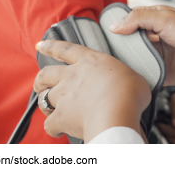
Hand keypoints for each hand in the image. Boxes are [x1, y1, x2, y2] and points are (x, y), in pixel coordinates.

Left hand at [33, 41, 150, 142]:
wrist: (116, 114)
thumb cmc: (128, 94)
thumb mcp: (133, 77)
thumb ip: (124, 79)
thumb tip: (129, 87)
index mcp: (90, 61)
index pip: (66, 49)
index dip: (51, 46)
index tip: (41, 45)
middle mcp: (72, 76)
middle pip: (46, 73)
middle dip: (41, 79)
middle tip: (41, 83)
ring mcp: (64, 96)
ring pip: (43, 97)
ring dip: (44, 103)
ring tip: (48, 108)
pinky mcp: (61, 117)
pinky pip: (50, 124)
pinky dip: (53, 127)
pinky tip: (59, 130)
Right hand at [110, 6, 174, 98]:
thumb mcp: (166, 18)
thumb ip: (139, 18)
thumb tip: (114, 26)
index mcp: (156, 18)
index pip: (130, 18)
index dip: (118, 22)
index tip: (103, 28)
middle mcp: (154, 35)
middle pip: (128, 38)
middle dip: (118, 41)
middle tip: (105, 46)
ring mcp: (155, 53)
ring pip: (132, 55)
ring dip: (124, 56)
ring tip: (110, 58)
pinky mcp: (157, 71)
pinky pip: (139, 71)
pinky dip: (132, 70)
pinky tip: (122, 70)